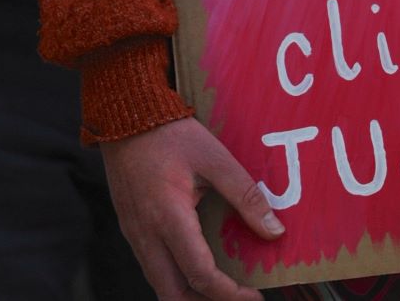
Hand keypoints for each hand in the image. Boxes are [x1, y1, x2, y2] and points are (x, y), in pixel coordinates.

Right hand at [101, 117, 284, 300]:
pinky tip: (200, 268)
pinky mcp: (131, 228)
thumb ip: (245, 195)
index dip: (229, 293)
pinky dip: (177, 278)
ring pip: (160, 284)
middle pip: (173, 294)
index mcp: (168, 217)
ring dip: (190, 294)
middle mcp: (145, 234)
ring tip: (223, 289)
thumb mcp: (215, 158)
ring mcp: (134, 234)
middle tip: (240, 298)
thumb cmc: (171, 134)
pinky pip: (153, 267)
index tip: (254, 296)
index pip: (199, 274)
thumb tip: (274, 230)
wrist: (125, 116)